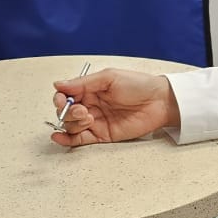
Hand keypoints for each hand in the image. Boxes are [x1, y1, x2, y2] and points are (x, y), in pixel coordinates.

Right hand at [50, 69, 178, 147]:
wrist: (159, 102)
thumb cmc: (139, 85)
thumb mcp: (109, 77)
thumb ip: (83, 83)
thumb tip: (58, 85)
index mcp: (90, 89)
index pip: (66, 95)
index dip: (60, 99)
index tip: (62, 101)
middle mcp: (90, 105)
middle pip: (66, 112)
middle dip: (69, 112)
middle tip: (82, 111)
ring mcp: (95, 121)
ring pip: (71, 126)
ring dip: (72, 123)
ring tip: (88, 118)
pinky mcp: (102, 135)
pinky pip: (80, 139)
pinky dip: (67, 139)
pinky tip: (59, 137)